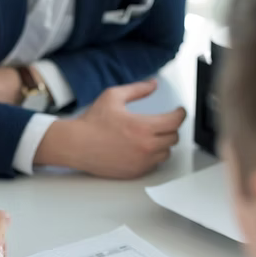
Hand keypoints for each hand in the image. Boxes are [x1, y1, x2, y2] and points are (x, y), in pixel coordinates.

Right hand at [35, 80, 185, 178]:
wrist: (76, 145)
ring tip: (151, 136)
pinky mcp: (135, 172)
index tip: (179, 111)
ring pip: (166, 153)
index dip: (180, 114)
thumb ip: (137, 89)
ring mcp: (141, 162)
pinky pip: (154, 165)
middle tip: (163, 122)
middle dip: (170, 128)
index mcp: (143, 127)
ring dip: (163, 143)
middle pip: (173, 137)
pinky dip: (152, 156)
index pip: (175, 122)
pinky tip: (142, 148)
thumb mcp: (113, 96)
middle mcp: (146, 146)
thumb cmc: (91, 122)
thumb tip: (153, 84)